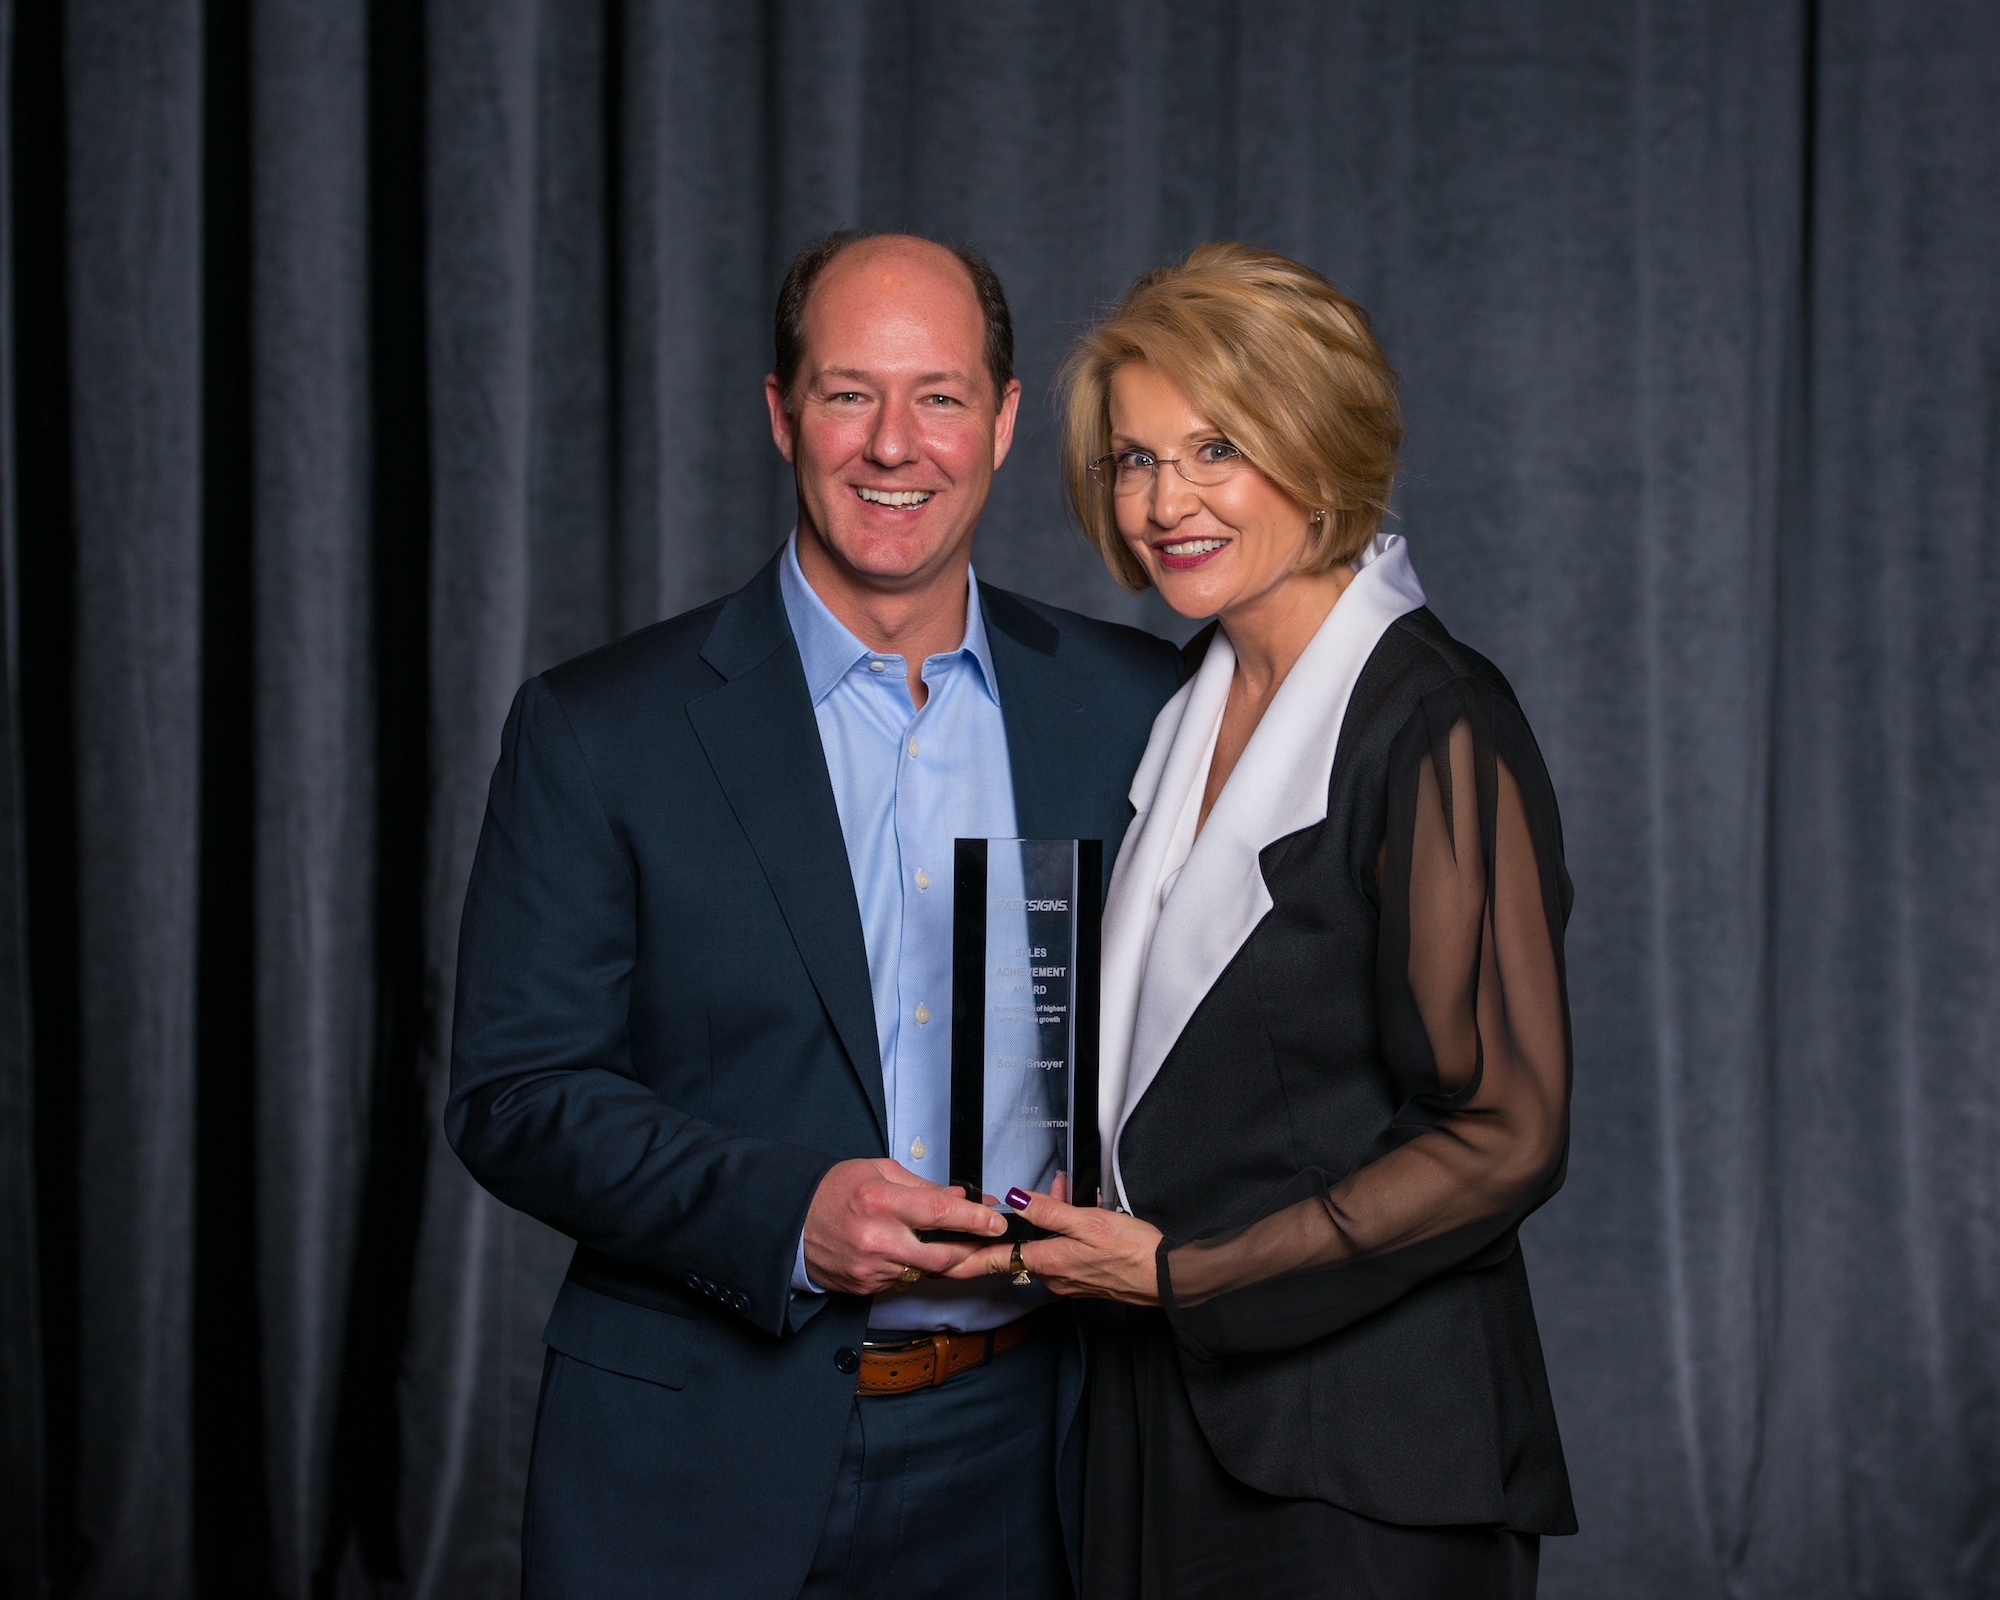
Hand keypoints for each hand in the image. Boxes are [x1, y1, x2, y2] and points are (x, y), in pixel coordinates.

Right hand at [803, 1158, 1007, 1294]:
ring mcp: (872, 1268)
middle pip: (942, 1256)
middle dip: (968, 1250)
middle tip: (981, 1241)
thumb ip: (923, 1186)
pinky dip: (907, 1267)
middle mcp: (879, 1239)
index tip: (996, 1221)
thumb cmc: (835, 1190)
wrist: (793, 1223)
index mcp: (882, 1202)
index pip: (941, 1213)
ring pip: (923, 1271)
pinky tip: (895, 1251)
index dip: (975, 1219)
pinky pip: (901, 1280)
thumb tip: (960, 1196)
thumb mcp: (878, 1172)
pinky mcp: (866, 1287)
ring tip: (922, 1238)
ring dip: (934, 1258)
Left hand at [946, 1187, 1162, 1305]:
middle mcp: (1052, 1276)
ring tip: (1062, 1189)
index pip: (994, 1262)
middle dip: (1014, 1223)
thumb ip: (1049, 1211)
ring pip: (1044, 1245)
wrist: (1168, 1278)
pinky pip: (1064, 1249)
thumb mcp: (1088, 1222)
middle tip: (1012, 1198)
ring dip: (1047, 1219)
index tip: (938, 1258)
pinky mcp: (1086, 1277)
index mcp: (1047, 1263)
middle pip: (1019, 1249)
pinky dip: (1065, 1228)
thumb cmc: (1132, 1251)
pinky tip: (1080, 1206)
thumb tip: (1014, 1199)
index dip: (965, 1259)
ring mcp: (1069, 1280)